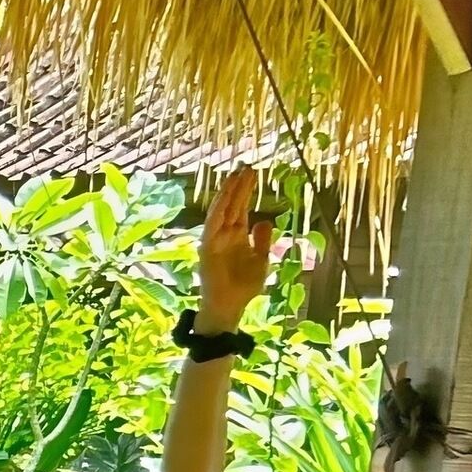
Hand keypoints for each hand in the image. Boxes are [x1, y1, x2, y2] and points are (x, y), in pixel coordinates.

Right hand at [196, 168, 278, 331]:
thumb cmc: (244, 286)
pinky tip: (223, 199)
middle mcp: (224, 235)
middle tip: (246, 166)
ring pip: (221, 211)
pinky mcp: (207, 248)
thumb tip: (264, 220)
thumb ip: (262, 240)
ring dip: (227, 194)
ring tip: (236, 175)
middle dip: (238, 186)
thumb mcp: (262, 260)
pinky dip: (217, 212)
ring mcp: (214, 240)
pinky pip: (212, 226)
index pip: (241, 208)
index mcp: (237, 236)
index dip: (246, 191)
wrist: (230, 306)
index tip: (252, 173)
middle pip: (232, 205)